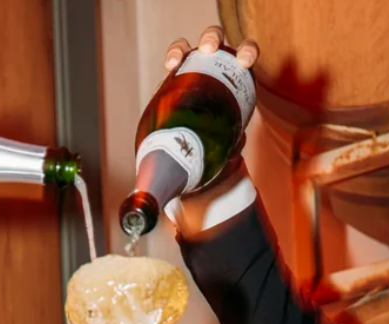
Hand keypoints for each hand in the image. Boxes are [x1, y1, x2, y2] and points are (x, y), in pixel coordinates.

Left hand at [162, 25, 258, 238]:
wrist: (210, 177)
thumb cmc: (183, 169)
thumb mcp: (166, 175)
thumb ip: (152, 191)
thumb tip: (139, 217)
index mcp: (177, 92)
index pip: (177, 62)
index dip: (177, 53)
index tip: (174, 64)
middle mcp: (200, 80)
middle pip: (202, 49)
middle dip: (205, 41)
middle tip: (207, 51)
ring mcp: (224, 82)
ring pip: (229, 51)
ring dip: (234, 45)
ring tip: (239, 57)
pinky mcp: (243, 89)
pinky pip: (248, 66)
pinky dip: (249, 57)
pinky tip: (246, 62)